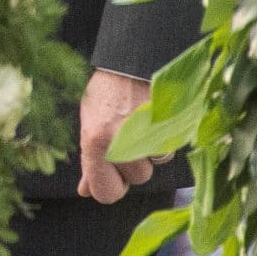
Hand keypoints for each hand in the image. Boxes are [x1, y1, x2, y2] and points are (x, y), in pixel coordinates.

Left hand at [78, 68, 155, 202]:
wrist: (132, 61)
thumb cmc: (106, 94)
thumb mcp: (89, 124)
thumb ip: (90, 160)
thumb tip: (85, 191)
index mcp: (95, 142)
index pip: (106, 194)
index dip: (110, 187)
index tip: (112, 176)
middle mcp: (122, 143)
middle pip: (136, 179)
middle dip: (132, 165)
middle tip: (125, 138)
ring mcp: (149, 137)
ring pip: (154, 166)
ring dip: (149, 153)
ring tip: (138, 126)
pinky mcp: (171, 130)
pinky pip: (168, 151)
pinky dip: (162, 141)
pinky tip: (152, 121)